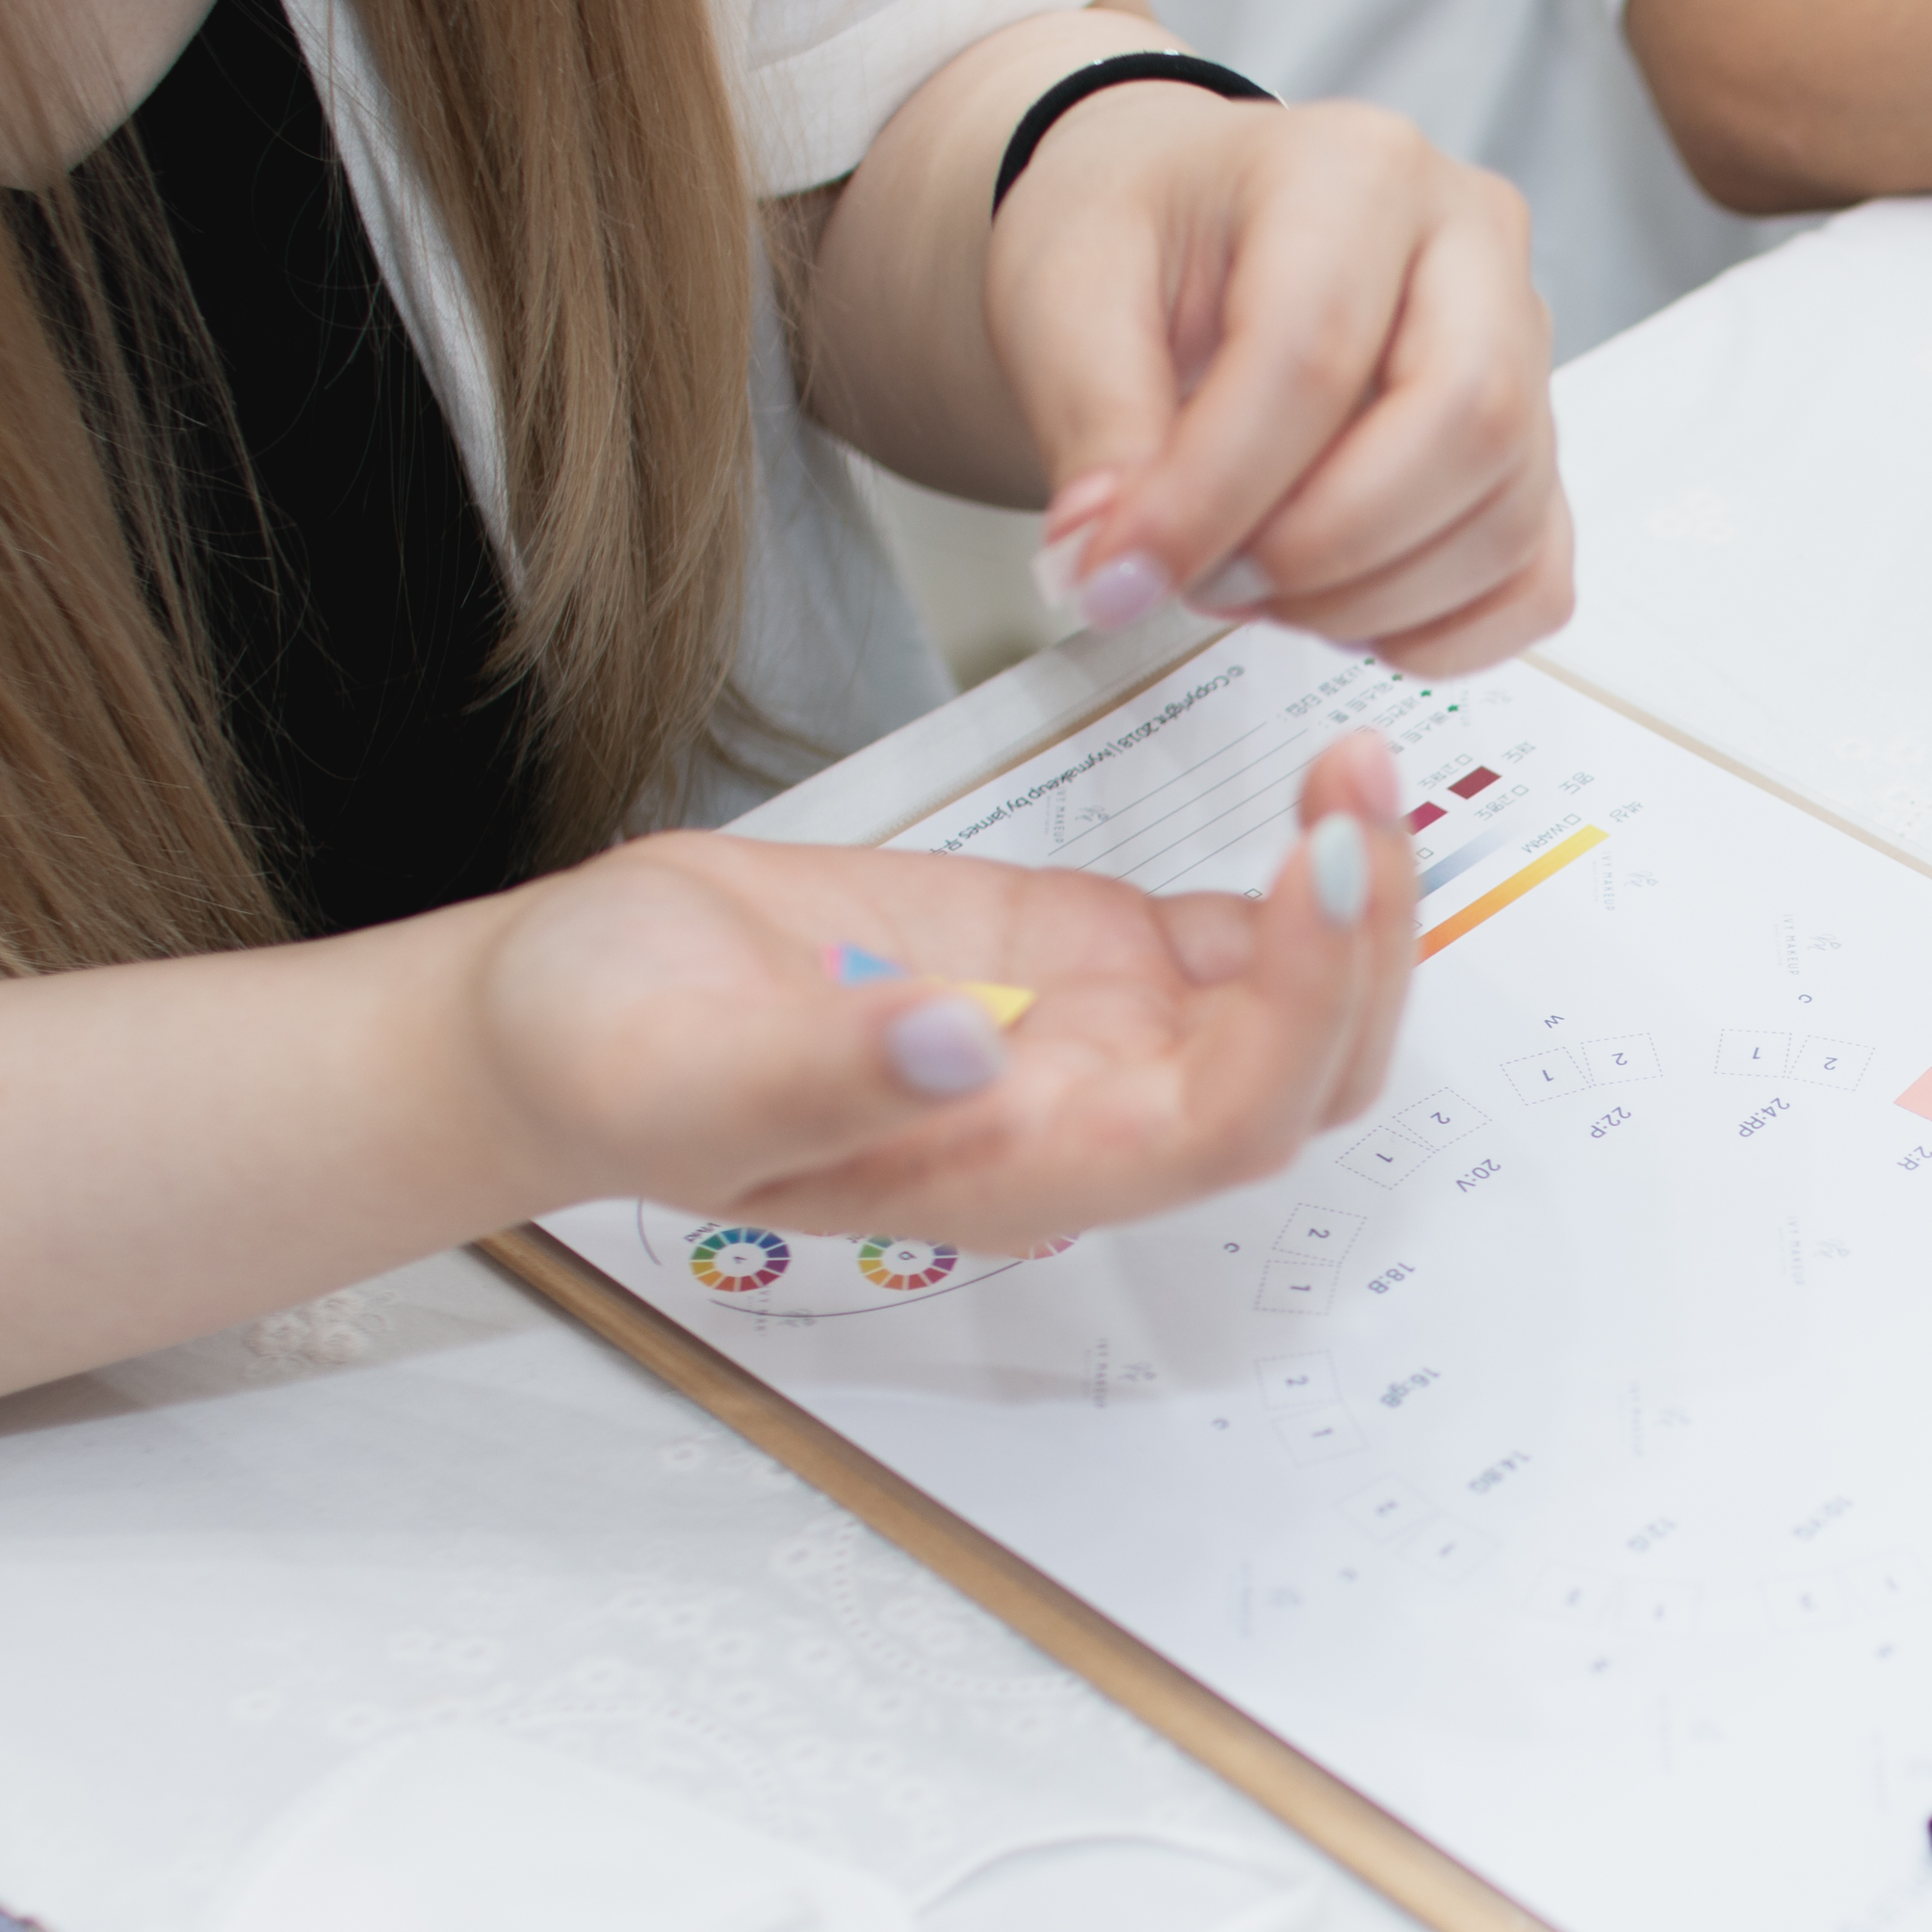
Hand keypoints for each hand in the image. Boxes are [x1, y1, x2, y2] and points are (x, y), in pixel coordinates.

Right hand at [467, 732, 1416, 1245]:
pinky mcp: (1085, 954)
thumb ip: (826, 1070)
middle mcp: (1091, 1119)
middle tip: (1361, 786)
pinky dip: (1295, 872)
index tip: (1317, 863)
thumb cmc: (605, 1058)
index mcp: (1020, 1169)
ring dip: (1348, 902)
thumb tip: (968, 1043)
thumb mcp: (680, 1067)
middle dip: (1362, 948)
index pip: (1225, 1124)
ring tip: (1355, 762)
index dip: (1300, 1011)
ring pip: (1295, 1004)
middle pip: (1305, 1076)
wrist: (569, 1006)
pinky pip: (1238, 935)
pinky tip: (1309, 785)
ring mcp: (1101, 1036)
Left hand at [993, 91, 1571, 672]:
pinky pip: (1534, 580)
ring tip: (1253, 588)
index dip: (1215, 490)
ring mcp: (1524, 352)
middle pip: (1466, 422)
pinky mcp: (1535, 449)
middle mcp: (1471, 245)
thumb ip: (1093, 425)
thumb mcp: (1066, 291)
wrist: (1194, 221)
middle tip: (1208, 581)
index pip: (1316, 349)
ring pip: (1505, 515)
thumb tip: (1109, 567)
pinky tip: (1339, 615)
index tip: (1122, 573)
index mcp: (1355, 169)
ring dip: (1366, 600)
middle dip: (1322, 547)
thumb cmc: (1148, 231)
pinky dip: (1441, 636)